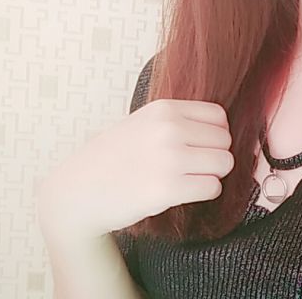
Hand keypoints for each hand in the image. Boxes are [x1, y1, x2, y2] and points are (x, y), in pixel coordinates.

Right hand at [36, 99, 234, 240]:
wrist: (77, 191)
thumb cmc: (112, 157)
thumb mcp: (143, 122)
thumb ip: (177, 120)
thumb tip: (221, 128)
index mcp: (164, 109)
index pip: (219, 116)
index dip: (216, 134)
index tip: (202, 146)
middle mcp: (169, 129)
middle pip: (225, 140)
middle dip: (216, 155)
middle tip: (196, 166)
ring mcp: (169, 158)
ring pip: (224, 163)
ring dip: (213, 174)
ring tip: (191, 178)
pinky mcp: (167, 189)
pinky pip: (212, 187)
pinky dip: (206, 192)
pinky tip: (186, 192)